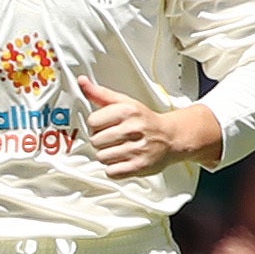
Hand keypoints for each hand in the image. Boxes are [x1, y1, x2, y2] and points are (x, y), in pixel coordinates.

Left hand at [79, 78, 219, 178]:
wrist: (172, 137)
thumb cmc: (145, 120)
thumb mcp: (125, 102)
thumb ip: (100, 94)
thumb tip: (82, 82)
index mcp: (128, 111)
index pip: (92, 122)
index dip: (96, 125)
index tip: (106, 125)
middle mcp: (133, 129)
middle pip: (95, 141)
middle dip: (102, 141)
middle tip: (115, 138)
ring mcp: (137, 148)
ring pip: (101, 157)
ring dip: (108, 155)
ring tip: (121, 148)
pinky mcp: (140, 166)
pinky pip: (111, 171)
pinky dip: (115, 168)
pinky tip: (124, 159)